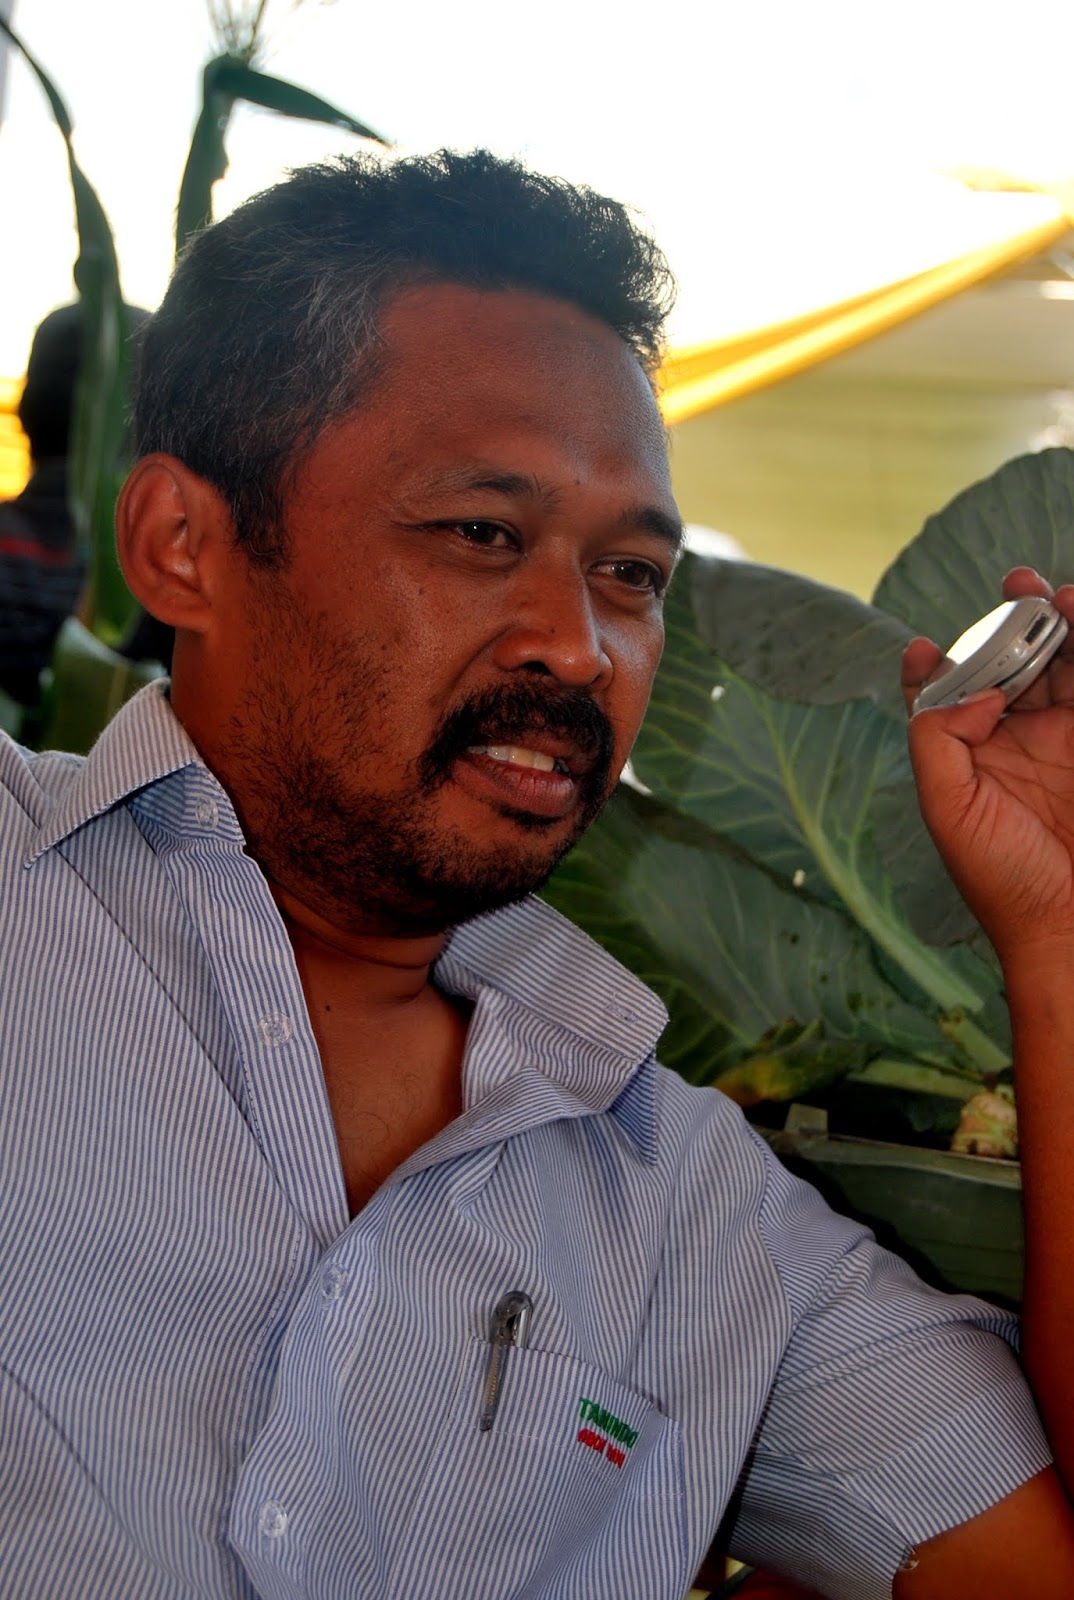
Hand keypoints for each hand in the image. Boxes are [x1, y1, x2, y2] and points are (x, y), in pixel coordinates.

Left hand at [902, 567, 1073, 966]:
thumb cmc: (1003, 880)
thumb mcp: (947, 811)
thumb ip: (940, 740)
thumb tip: (974, 690)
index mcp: (972, 759)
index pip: (949, 697)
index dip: (937, 666)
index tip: (925, 647)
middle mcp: (1019, 743)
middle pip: (1012, 665)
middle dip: (1010, 623)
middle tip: (1014, 585)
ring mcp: (1067, 740)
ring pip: (1063, 664)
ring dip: (1057, 623)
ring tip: (1048, 591)